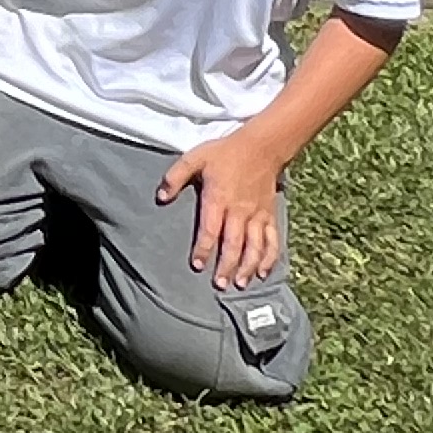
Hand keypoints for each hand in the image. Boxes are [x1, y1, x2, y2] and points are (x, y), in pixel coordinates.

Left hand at [159, 128, 289, 289]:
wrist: (261, 147)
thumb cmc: (224, 153)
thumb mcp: (194, 158)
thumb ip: (175, 177)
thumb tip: (160, 197)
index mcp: (219, 198)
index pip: (210, 229)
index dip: (203, 248)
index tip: (197, 265)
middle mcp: (240, 211)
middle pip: (234, 244)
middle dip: (226, 266)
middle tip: (218, 285)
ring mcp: (257, 215)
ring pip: (255, 247)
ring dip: (248, 268)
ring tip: (239, 284)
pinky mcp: (270, 216)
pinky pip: (272, 241)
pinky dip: (270, 258)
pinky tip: (264, 273)